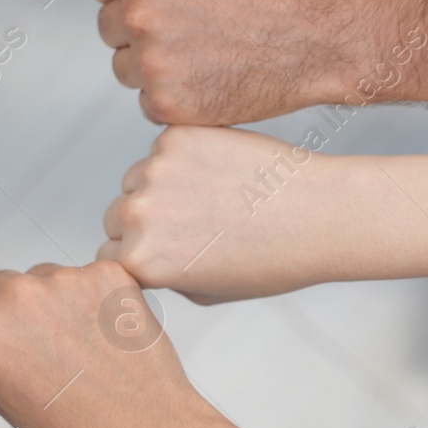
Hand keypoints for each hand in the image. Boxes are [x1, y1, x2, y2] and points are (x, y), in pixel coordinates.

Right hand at [0, 261, 213, 427]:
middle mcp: (20, 293)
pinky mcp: (109, 274)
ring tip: (79, 347)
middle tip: (38, 348)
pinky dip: (93, 298)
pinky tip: (105, 335)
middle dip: (8, 309)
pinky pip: (87, 276)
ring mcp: (67, 279)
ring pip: (43, 278)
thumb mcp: (8, 404)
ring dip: (52, 301)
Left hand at [87, 0, 370, 124]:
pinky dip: (173, 95)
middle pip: (108, 24)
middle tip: (192, 23)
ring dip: (152, 63)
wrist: (322, 28)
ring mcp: (151, 61)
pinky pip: (147, 101)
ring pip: (124, 66)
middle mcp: (137, 11)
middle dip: (140, 24)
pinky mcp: (168, 104)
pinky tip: (210, 75)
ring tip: (204, 49)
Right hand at [102, 126, 376, 301]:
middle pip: (116, 214)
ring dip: (163, 185)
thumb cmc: (271, 261)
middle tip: (198, 225)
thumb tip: (131, 253)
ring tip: (216, 198)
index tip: (172, 254)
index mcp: (140, 260)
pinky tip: (224, 172)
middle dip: (145, 220)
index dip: (140, 255)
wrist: (320, 214)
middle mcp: (137, 214)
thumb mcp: (204, 292)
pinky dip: (186, 156)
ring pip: (138, 177)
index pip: (108, 255)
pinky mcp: (177, 135)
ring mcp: (155, 170)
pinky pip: (165, 148)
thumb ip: (158, 275)